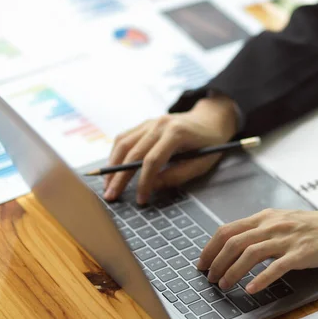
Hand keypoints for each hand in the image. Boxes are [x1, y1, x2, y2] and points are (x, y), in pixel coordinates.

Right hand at [104, 93, 237, 202]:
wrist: (210, 119)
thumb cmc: (209, 144)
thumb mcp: (201, 164)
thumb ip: (177, 176)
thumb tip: (152, 186)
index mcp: (176, 133)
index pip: (152, 160)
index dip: (144, 182)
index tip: (141, 199)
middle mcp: (159, 124)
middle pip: (133, 152)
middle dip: (120, 177)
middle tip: (111, 196)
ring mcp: (150, 121)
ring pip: (123, 143)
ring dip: (112, 165)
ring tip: (107, 185)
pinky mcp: (145, 123)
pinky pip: (124, 137)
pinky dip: (115, 153)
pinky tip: (112, 168)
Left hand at [196, 208, 317, 293]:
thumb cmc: (316, 227)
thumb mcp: (283, 221)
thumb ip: (261, 229)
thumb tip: (237, 244)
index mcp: (265, 217)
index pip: (228, 229)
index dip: (210, 247)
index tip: (202, 261)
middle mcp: (272, 225)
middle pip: (233, 241)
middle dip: (216, 261)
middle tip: (209, 277)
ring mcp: (286, 239)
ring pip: (249, 253)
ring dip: (232, 271)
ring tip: (224, 284)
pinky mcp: (300, 253)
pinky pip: (276, 267)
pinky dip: (261, 279)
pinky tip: (251, 289)